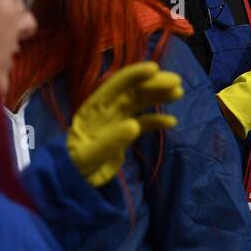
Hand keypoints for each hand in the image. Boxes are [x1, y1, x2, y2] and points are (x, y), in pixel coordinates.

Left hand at [67, 62, 181, 186]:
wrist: (71, 183)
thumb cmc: (74, 166)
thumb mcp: (87, 156)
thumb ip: (109, 141)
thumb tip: (135, 125)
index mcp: (95, 107)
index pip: (116, 85)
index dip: (134, 74)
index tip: (154, 68)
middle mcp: (107, 110)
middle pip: (133, 91)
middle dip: (154, 84)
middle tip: (176, 82)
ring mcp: (117, 121)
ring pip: (140, 103)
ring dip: (158, 96)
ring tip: (178, 93)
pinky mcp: (124, 135)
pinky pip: (144, 123)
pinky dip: (157, 120)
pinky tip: (171, 121)